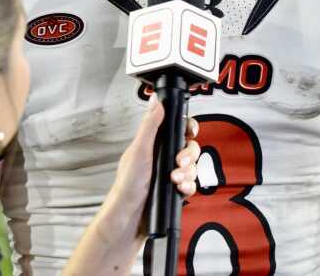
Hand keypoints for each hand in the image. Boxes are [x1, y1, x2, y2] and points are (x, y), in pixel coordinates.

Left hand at [62, 98, 201, 274]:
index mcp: (152, 143)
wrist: (129, 219)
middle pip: (189, 147)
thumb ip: (150, 126)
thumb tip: (156, 101)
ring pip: (192, 166)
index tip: (190, 132)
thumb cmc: (127, 185)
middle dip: (189, 155)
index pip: (176, 128)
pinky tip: (181, 190)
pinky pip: (191, 184)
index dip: (187, 128)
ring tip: (175, 180)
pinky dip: (189, 187)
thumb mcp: (139, 151)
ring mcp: (169, 174)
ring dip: (189, 173)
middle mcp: (161, 157)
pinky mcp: (174, 190)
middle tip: (178, 162)